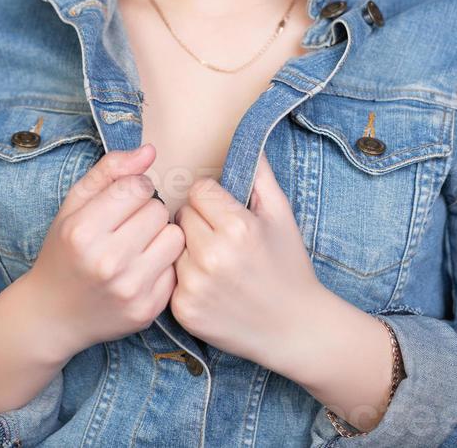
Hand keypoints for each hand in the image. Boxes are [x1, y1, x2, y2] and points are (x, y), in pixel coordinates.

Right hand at [25, 142, 184, 360]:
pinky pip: (177, 268)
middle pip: (158, 210)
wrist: (52, 314)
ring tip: (139, 244)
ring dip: (160, 236)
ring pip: (174, 237)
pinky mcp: (147, 310)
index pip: (138, 186)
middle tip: (127, 226)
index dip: (134, 188)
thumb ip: (110, 170)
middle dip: (146, 212)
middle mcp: (107, 261)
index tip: (123, 201)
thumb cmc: (64, 251)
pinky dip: (163, 265)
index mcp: (83, 230)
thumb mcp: (74, 204)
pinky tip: (141, 269)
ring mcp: (129, 289)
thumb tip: (150, 151)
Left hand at [169, 148, 324, 377]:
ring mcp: (196, 285)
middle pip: (182, 215)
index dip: (213, 200)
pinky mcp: (184, 309)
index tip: (228, 216)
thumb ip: (258, 172)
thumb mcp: (281, 213)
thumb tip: (243, 136)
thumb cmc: (289, 266)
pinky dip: (184, 277)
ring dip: (188, 249)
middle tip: (222, 241)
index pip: (198, 190)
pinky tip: (209, 285)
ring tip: (216, 264)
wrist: (296, 329)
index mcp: (237, 227)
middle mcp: (212, 256)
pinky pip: (170, 275)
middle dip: (198, 222)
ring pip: (172, 244)